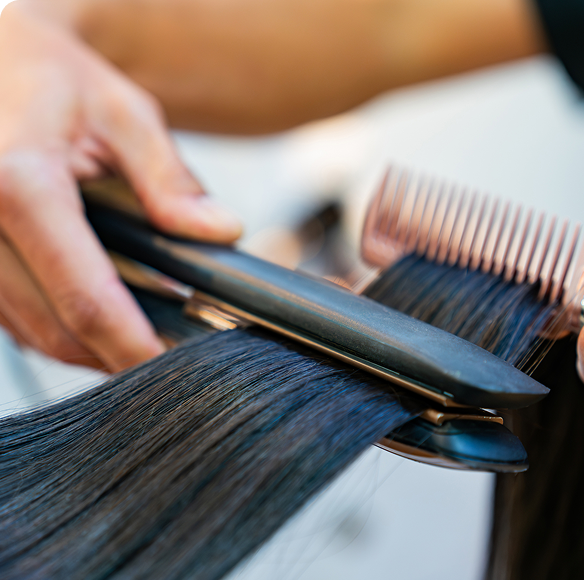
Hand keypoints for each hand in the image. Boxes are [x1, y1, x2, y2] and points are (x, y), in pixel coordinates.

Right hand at [0, 4, 241, 371]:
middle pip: (57, 328)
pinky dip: (66, 329)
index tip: (178, 371)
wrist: (2, 63)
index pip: (85, 296)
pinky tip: (111, 320)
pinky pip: (17, 318)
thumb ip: (169, 180)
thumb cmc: (59, 81)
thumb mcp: (126, 114)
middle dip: (120, 356)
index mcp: (17, 182)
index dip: (136, 346)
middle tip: (179, 360)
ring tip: (152, 341)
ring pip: (33, 333)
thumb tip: (218, 232)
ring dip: (94, 349)